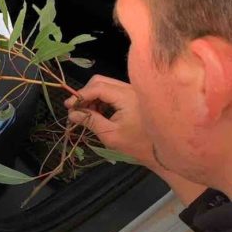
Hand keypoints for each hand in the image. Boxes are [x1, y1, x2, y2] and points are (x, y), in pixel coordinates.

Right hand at [65, 75, 207, 204]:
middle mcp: (130, 88)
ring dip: (92, 97)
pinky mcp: (133, 96)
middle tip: (76, 110)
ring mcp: (132, 91)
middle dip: (85, 94)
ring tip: (86, 114)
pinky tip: (97, 113)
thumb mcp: (110, 135)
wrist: (163, 150)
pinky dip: (101, 100)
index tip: (68, 107)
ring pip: (105, 85)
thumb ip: (90, 121)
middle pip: (100, 82)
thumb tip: (72, 114)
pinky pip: (112, 92)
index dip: (80, 95)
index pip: (97, 87)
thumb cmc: (138, 144)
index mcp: (126, 96)